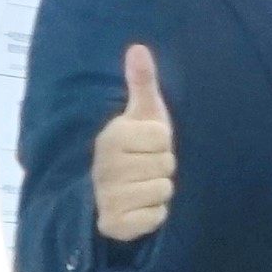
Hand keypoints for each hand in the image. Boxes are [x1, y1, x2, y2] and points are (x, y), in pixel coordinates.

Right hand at [90, 43, 174, 242]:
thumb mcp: (143, 114)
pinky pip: (155, 217)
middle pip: (167, 164)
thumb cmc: (137, 149)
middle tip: (146, 168)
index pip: (163, 137)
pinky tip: (140, 208)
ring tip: (142, 186)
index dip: (163, 142)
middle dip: (163, 167)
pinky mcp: (114, 223)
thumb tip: (138, 48)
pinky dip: (154, 215)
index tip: (148, 145)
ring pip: (163, 190)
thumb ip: (143, 83)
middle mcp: (104, 165)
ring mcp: (106, 195)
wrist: (115, 194)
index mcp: (112, 136)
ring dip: (160, 191)